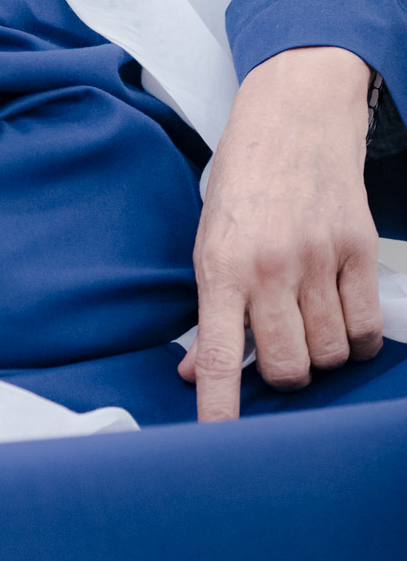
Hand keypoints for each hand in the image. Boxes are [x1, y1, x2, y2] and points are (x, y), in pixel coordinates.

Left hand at [179, 47, 382, 420]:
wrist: (294, 117)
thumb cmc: (244, 182)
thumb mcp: (208, 239)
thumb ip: (209, 309)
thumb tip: (196, 372)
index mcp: (220, 266)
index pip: (221, 355)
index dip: (221, 407)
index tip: (218, 444)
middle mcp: (269, 266)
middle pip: (288, 367)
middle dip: (284, 376)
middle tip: (279, 351)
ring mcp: (318, 259)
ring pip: (328, 353)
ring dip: (320, 355)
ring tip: (307, 324)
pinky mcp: (359, 251)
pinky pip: (364, 327)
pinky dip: (354, 338)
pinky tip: (339, 318)